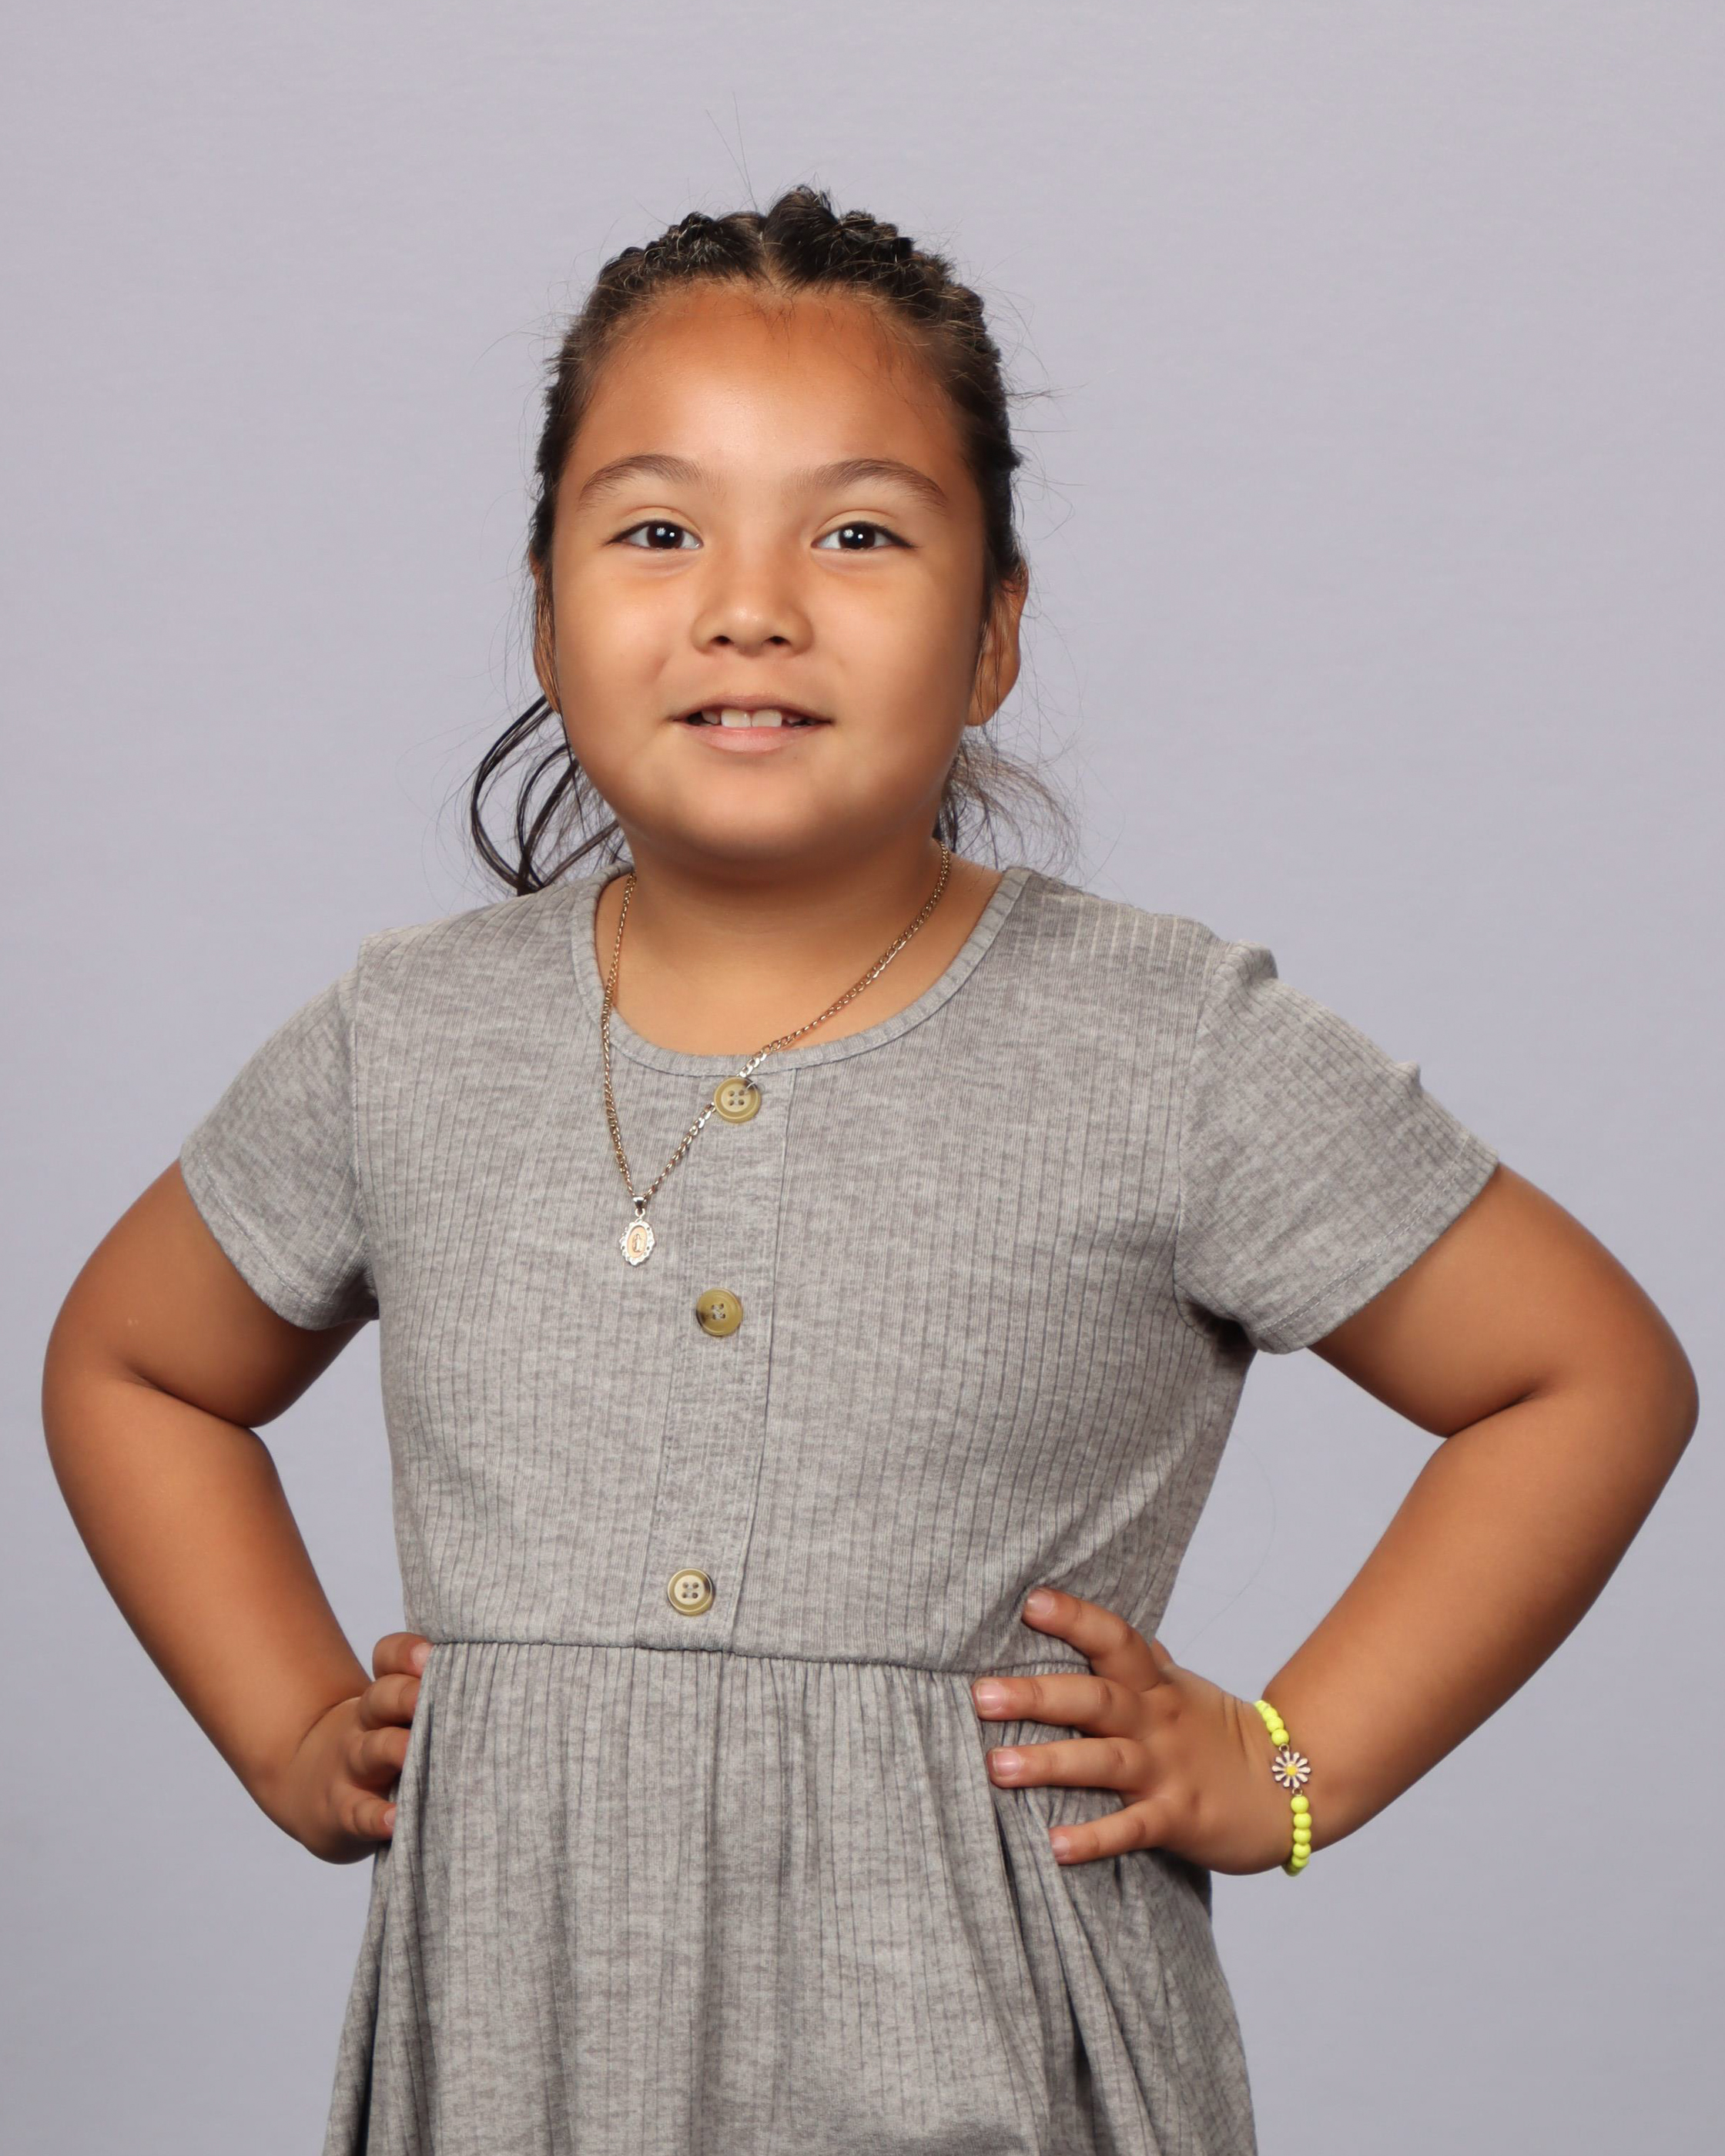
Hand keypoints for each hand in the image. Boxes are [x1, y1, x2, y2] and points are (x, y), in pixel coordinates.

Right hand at [260, 1631, 433, 1863]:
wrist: (308, 1787)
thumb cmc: (378, 1745)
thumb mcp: (392, 1714)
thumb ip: (434, 1696)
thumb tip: (495, 1682)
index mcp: (385, 1694)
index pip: (388, 1659)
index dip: (405, 1653)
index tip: (430, 1653)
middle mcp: (367, 1723)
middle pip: (381, 1697)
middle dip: (404, 1694)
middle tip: (425, 1695)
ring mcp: (353, 1766)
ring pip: (373, 1750)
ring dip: (394, 1749)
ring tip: (412, 1751)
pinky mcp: (345, 1810)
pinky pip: (360, 1812)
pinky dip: (377, 1817)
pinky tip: (394, 1820)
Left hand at [971, 1588, 1300, 1874]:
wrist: (1290, 1788)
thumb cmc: (1218, 1734)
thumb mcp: (1180, 1688)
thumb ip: (1141, 1660)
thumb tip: (1102, 1626)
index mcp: (1155, 1686)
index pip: (1114, 1640)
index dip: (1075, 1618)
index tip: (1030, 1602)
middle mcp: (1156, 1722)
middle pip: (1095, 1699)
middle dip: (1036, 1696)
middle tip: (980, 1696)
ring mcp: (1167, 1771)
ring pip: (1104, 1763)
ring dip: (1049, 1764)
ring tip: (996, 1767)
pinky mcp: (1178, 1819)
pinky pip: (1132, 1829)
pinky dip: (1094, 1837)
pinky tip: (1054, 1846)